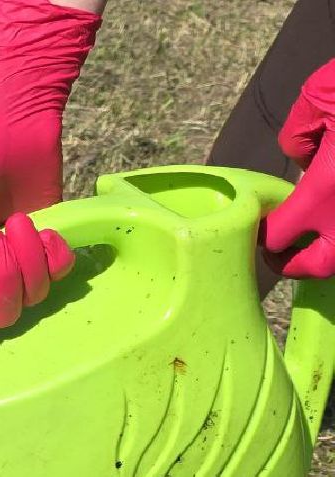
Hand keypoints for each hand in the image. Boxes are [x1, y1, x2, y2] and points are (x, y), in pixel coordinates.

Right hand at [0, 214, 75, 349]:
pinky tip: (46, 228)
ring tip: (18, 220)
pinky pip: (60, 275)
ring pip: (33, 296)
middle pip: (1, 316)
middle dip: (3, 279)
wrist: (7, 132)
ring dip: (28, 259)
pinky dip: (55, 254)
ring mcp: (18, 263)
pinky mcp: (48, 247)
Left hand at [265, 59, 334, 277]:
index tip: (262, 222)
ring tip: (319, 238)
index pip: (279, 235)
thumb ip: (300, 136)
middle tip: (283, 253)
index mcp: (325, 191)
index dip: (265, 232)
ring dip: (332, 252)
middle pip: (319, 265)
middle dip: (296, 263)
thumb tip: (305, 157)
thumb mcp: (320, 99)